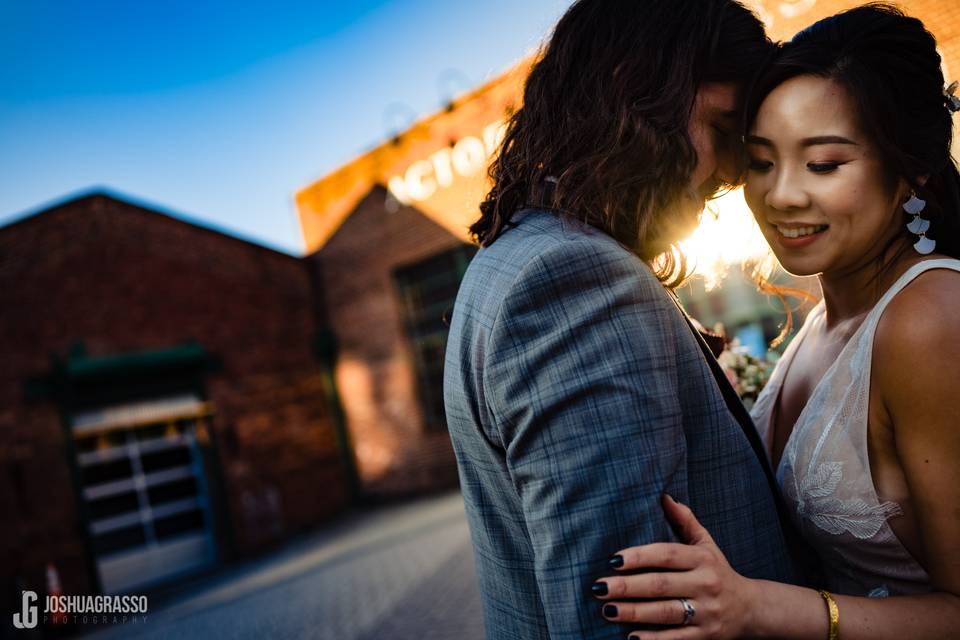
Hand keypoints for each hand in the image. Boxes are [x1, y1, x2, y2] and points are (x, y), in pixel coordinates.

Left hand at [592, 495, 759, 638]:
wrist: (751, 609)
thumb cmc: (718, 571)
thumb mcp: (706, 544)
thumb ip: (685, 520)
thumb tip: (664, 496)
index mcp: (703, 559)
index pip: (667, 555)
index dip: (639, 556)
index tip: (613, 560)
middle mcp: (705, 584)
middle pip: (661, 585)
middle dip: (627, 587)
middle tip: (599, 588)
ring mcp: (707, 612)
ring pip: (665, 612)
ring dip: (634, 613)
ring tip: (608, 610)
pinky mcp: (706, 636)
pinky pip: (677, 638)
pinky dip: (654, 639)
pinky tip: (632, 637)